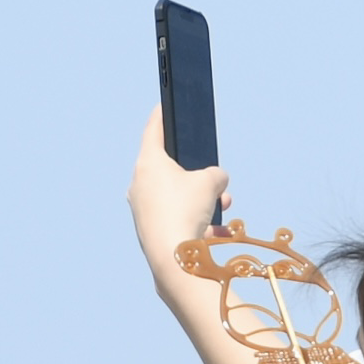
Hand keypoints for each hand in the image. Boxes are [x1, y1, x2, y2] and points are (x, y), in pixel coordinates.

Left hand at [128, 108, 230, 261]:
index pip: (154, 131)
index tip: (164, 106)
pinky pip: (178, 218)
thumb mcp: (211, 183)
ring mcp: (143, 208)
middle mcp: (140, 184)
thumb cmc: (186, 210)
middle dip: (196, 173)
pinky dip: (198, 221)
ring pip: (177, 195)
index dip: (162, 116)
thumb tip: (216, 182)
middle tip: (212, 174)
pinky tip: (218, 231)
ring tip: (224, 203)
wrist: (173, 257)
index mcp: (148, 163)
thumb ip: (216, 175)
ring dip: (202, 198)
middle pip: (169, 168)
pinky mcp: (151, 229)